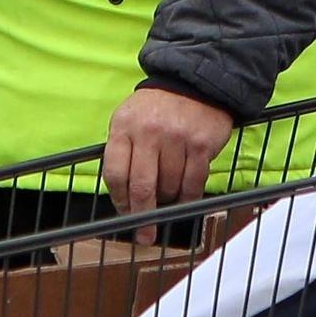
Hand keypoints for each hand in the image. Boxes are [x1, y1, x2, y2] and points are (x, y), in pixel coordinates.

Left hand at [103, 85, 231, 212]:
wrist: (194, 82)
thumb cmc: (156, 108)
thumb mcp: (128, 119)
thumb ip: (122, 151)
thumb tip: (122, 195)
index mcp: (124, 127)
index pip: (114, 173)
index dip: (118, 200)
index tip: (124, 212)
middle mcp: (148, 133)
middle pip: (141, 187)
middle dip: (141, 216)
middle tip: (144, 234)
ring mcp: (176, 139)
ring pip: (169, 187)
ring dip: (168, 200)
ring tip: (168, 199)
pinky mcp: (201, 145)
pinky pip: (193, 183)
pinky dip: (188, 197)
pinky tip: (184, 200)